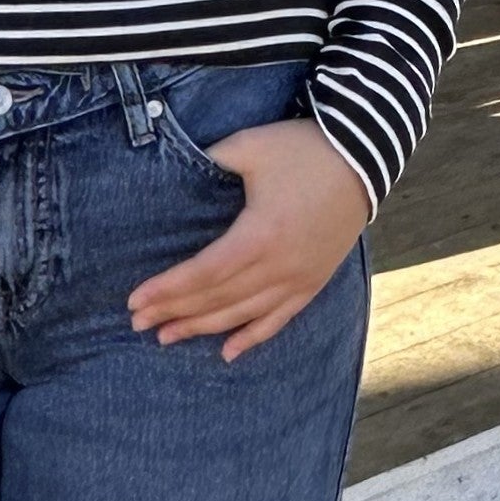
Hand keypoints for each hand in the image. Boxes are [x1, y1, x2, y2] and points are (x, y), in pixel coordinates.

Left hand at [127, 119, 368, 362]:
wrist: (364, 156)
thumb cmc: (303, 149)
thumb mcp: (250, 147)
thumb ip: (210, 161)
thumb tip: (175, 171)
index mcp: (259, 234)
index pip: (203, 273)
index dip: (167, 290)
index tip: (134, 301)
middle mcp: (279, 266)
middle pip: (217, 299)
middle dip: (174, 312)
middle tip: (138, 324)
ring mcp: (299, 278)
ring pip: (243, 315)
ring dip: (203, 328)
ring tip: (167, 338)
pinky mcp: (313, 281)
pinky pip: (279, 319)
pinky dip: (252, 337)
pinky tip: (227, 353)